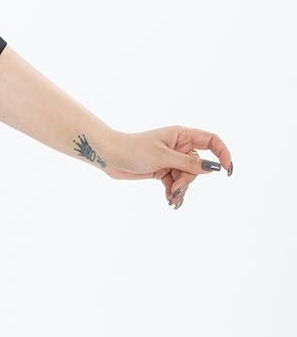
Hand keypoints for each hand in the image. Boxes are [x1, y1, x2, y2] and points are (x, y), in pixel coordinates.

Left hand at [104, 125, 233, 208]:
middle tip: (176, 187)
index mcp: (182, 135)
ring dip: (180, 188)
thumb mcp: (163, 157)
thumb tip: (213, 167)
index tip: (227, 170)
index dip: (223, 153)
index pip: (212, 141)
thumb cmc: (133, 150)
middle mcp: (179, 146)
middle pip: (198, 165)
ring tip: (170, 197)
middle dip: (189, 179)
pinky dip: (173, 192)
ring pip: (187, 177)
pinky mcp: (162, 170)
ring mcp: (171, 159)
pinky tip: (169, 201)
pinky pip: (175, 182)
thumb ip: (189, 163)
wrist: (110, 157)